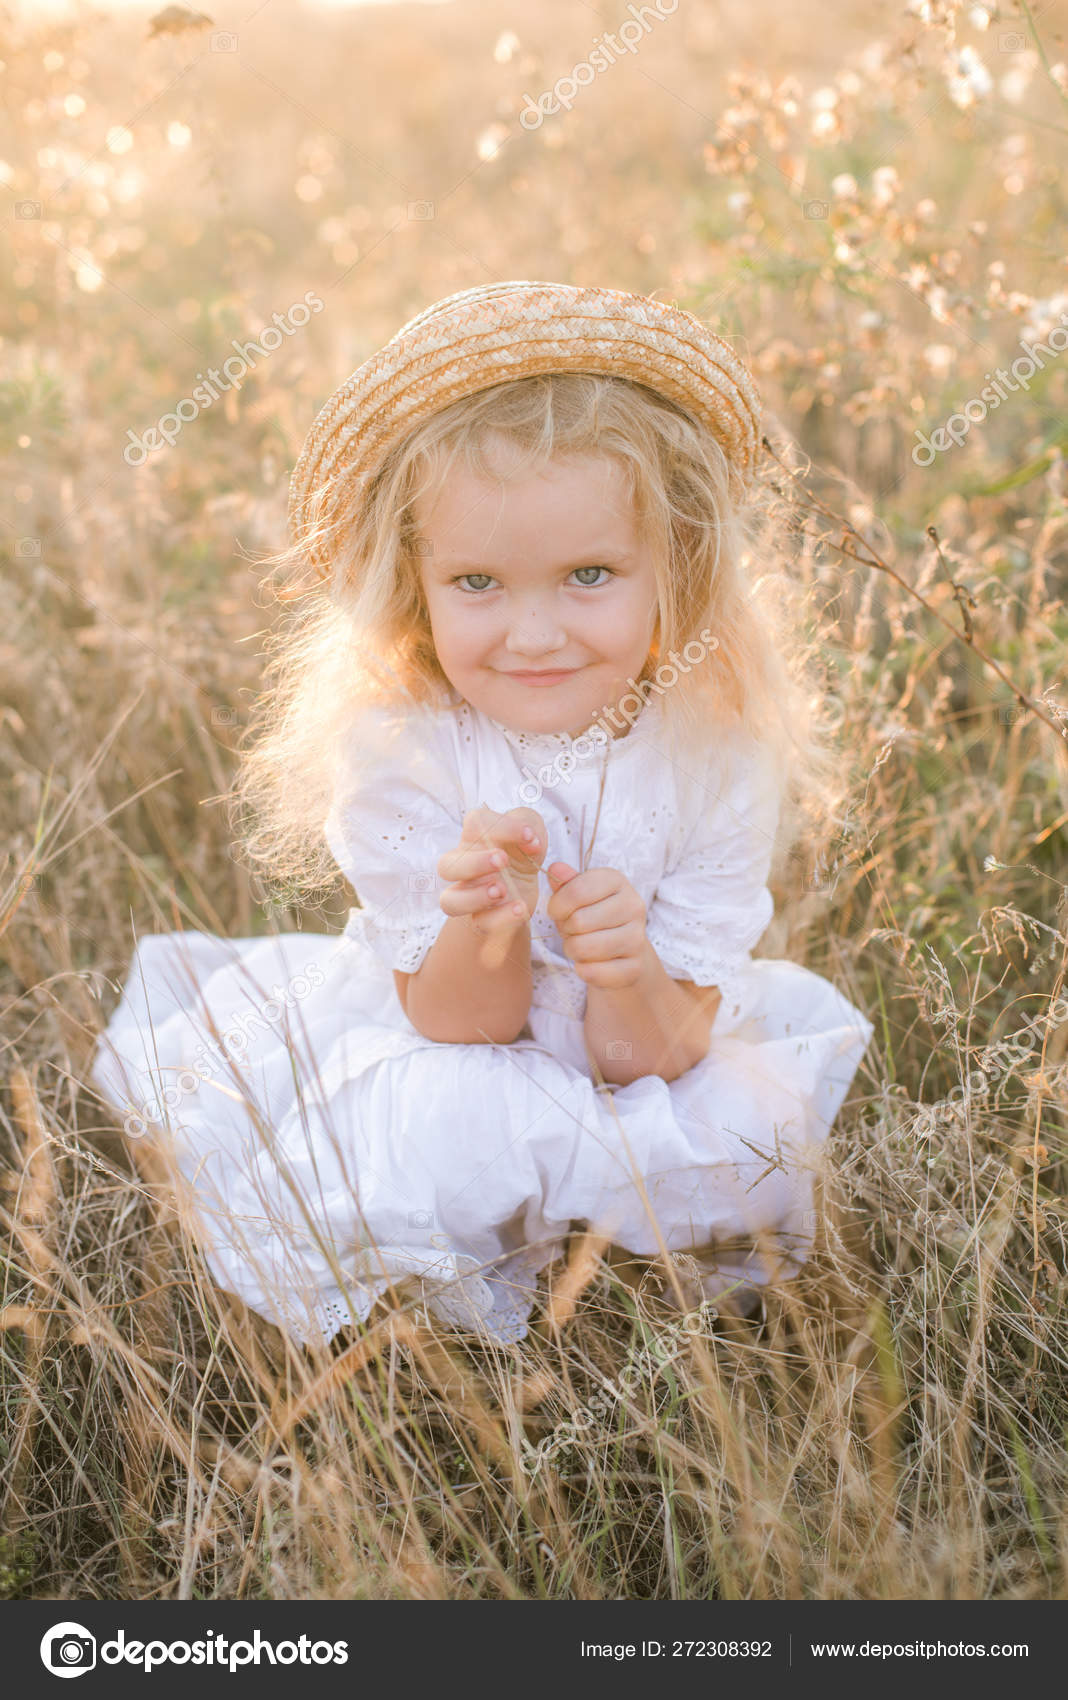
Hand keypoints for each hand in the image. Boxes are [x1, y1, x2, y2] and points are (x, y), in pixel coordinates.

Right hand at [437, 804, 547, 967]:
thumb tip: (530, 841)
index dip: (502, 826)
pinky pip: (481, 923)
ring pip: (450, 901)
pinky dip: (501, 917)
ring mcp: (469, 896)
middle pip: (447, 865)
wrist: (523, 888)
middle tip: (502, 860)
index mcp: (475, 839)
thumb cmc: (521, 854)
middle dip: (474, 863)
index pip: (475, 824)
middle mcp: (464, 867)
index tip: (529, 836)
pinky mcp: (482, 919)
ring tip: (502, 890)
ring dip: (475, 896)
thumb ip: (529, 823)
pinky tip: (520, 908)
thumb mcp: (531, 830)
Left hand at [546, 860, 647, 989]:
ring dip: (573, 950)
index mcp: (616, 880)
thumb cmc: (592, 915)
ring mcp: (638, 937)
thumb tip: (555, 869)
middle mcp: (633, 905)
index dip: (557, 906)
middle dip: (566, 930)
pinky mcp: (636, 967)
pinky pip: (595, 972)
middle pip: (579, 921)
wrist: (622, 949)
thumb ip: (564, 882)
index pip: (576, 891)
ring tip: (580, 945)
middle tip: (573, 931)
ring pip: (584, 948)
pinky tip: (588, 963)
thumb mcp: (576, 895)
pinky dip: (583, 970)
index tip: (557, 911)